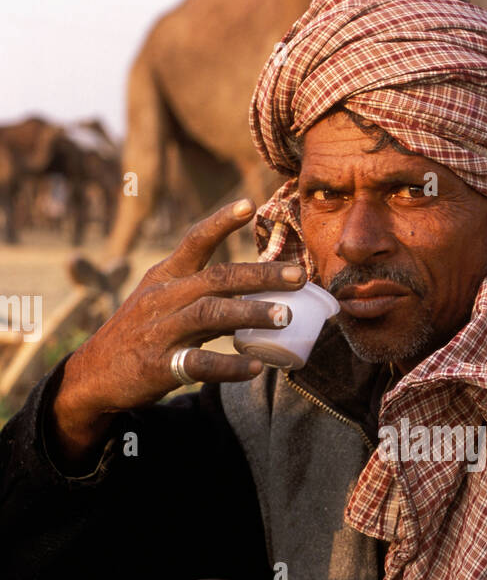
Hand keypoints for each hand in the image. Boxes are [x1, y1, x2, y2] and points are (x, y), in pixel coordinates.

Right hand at [53, 199, 306, 430]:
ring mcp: (161, 331)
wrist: (94, 374)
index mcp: (166, 277)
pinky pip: (199, 363)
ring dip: (251, 314)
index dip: (221, 222)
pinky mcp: (159, 365)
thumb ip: (202, 291)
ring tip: (286, 316)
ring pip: (210, 315)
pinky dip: (229, 366)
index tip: (249, 205)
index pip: (194, 241)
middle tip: (299, 276)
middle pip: (217, 279)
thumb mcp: (161, 300)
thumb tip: (257, 289)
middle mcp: (164, 298)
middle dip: (261, 275)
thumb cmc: (140, 333)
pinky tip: (255, 368)